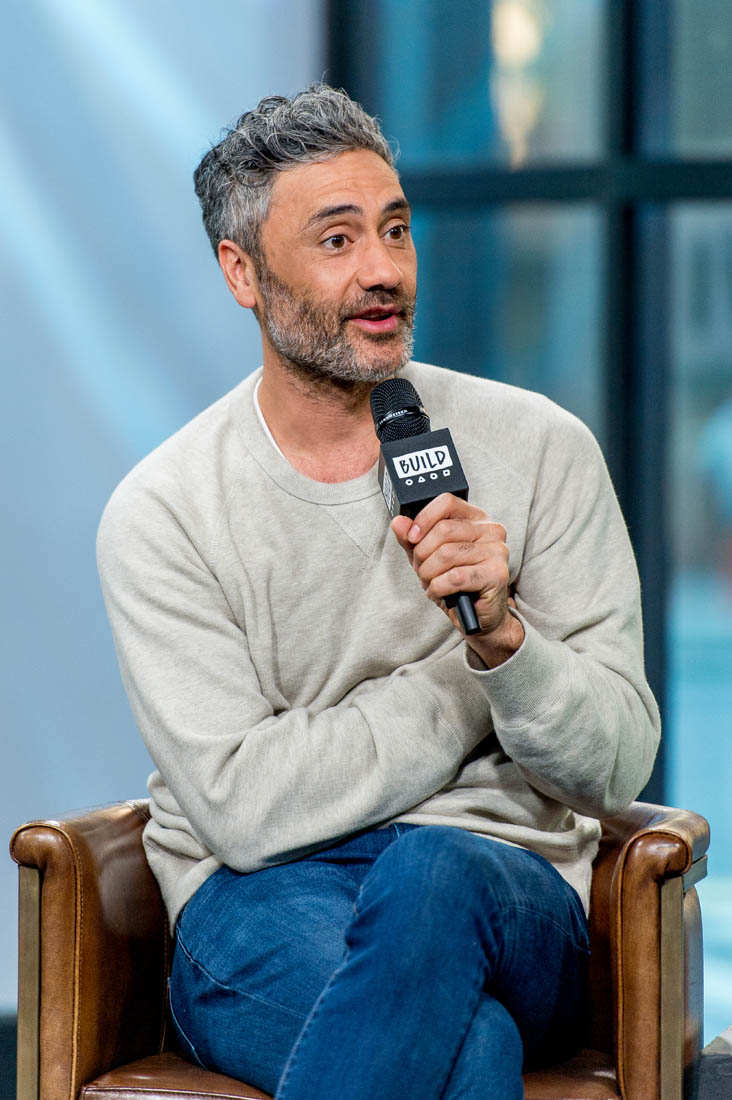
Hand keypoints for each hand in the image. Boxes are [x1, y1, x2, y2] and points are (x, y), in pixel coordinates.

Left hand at [391, 493, 523, 666]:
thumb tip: (398, 522)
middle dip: (423, 554)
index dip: (424, 519)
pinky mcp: (496, 574)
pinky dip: (439, 588)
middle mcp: (491, 530)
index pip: (446, 502)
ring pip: (446, 554)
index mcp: (476, 518)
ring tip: (432, 583)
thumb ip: (412, 539)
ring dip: (429, 574)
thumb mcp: (428, 557)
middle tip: (423, 570)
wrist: (478, 616)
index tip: (413, 538)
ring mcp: (497, 551)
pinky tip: (440, 593)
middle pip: (443, 530)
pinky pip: (455, 577)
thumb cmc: (455, 584)